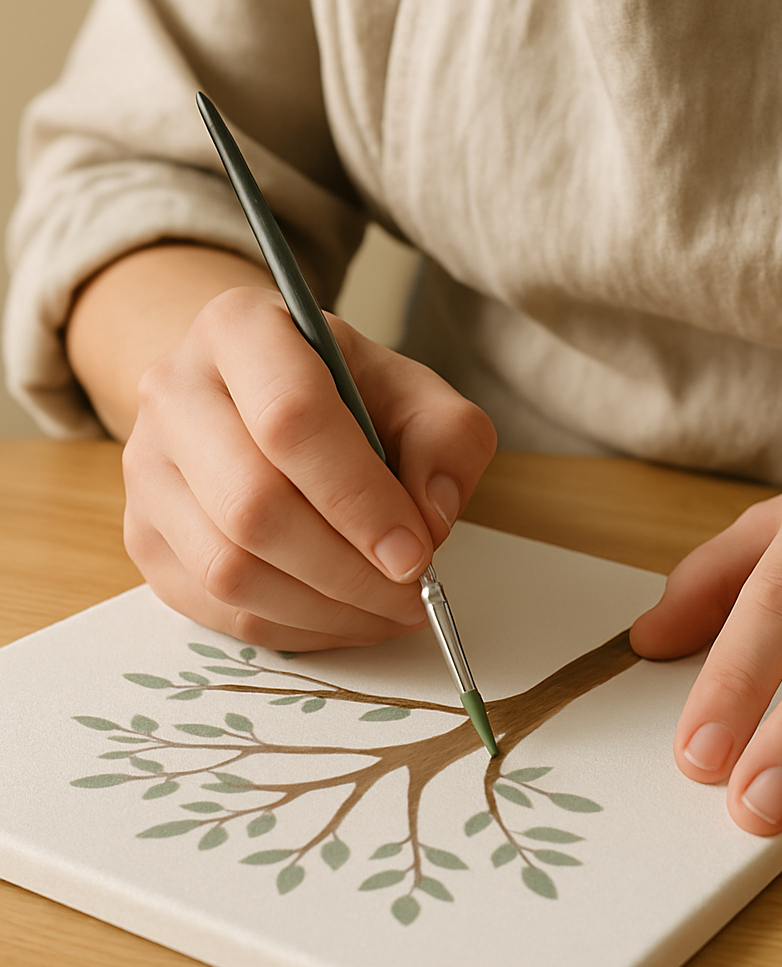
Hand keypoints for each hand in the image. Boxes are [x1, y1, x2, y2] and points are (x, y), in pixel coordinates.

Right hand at [122, 285, 495, 649]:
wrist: (254, 395)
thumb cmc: (343, 393)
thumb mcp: (414, 390)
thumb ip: (446, 440)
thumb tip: (431, 519)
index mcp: (240, 331)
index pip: (292, 420)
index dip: (359, 499)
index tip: (414, 553)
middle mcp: (173, 393)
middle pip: (253, 506)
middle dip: (348, 571)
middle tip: (412, 593)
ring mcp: (147, 470)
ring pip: (229, 570)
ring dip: (324, 609)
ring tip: (389, 609)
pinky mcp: (144, 538)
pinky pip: (216, 609)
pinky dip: (293, 628)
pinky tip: (344, 615)